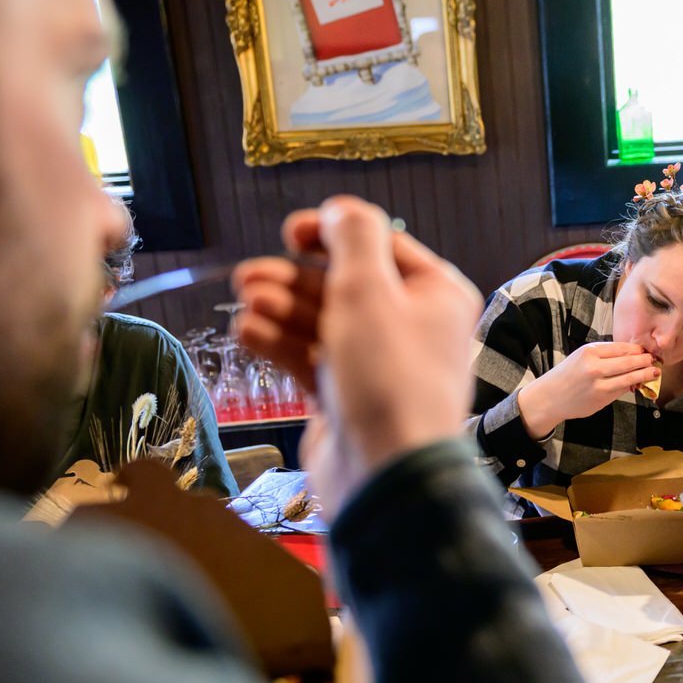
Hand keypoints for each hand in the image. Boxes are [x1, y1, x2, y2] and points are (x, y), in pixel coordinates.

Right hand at [235, 198, 482, 514]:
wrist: (386, 472)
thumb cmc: (388, 378)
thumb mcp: (368, 289)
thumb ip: (353, 239)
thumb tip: (342, 210)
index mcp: (435, 294)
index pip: (381, 245)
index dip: (332, 233)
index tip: (290, 232)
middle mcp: (413, 327)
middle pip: (345, 284)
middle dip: (294, 277)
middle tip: (248, 276)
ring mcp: (380, 365)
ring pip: (323, 322)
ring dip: (281, 309)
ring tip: (246, 302)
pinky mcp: (349, 398)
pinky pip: (312, 359)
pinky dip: (281, 344)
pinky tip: (247, 333)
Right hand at [517, 341, 656, 438]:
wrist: (550, 397)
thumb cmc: (567, 375)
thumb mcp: (581, 356)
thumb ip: (604, 355)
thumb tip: (630, 354)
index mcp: (590, 352)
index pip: (621, 348)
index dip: (637, 349)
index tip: (646, 349)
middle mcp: (595, 367)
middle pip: (628, 361)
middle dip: (645, 360)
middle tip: (655, 359)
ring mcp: (599, 384)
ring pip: (629, 377)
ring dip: (645, 374)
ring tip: (655, 372)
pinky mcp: (602, 399)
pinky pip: (622, 389)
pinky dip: (633, 385)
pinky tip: (640, 383)